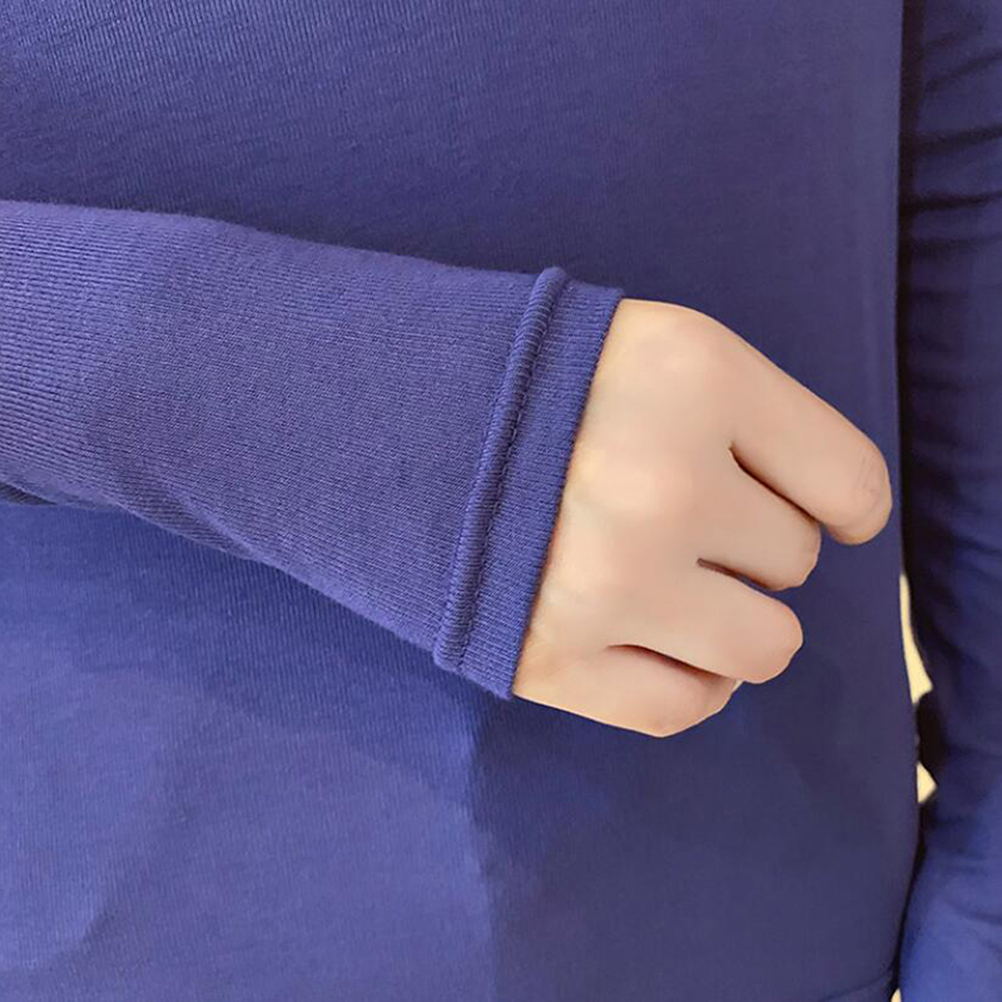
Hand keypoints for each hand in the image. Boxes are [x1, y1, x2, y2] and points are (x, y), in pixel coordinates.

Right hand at [513, 298, 891, 735]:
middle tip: (677, 512)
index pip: (849, 482)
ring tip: (676, 581)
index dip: (836, 499)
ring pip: (765, 645)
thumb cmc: (521, 374)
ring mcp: (608, 583)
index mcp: (695, 377)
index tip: (809, 503)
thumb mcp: (645, 346)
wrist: (368, 413)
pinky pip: (684, 707)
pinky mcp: (549, 659)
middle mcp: (663, 484)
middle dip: (749, 541)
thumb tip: (835, 517)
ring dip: (733, 616)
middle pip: (793, 560)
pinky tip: (667, 644)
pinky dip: (694, 680)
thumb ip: (746, 414)